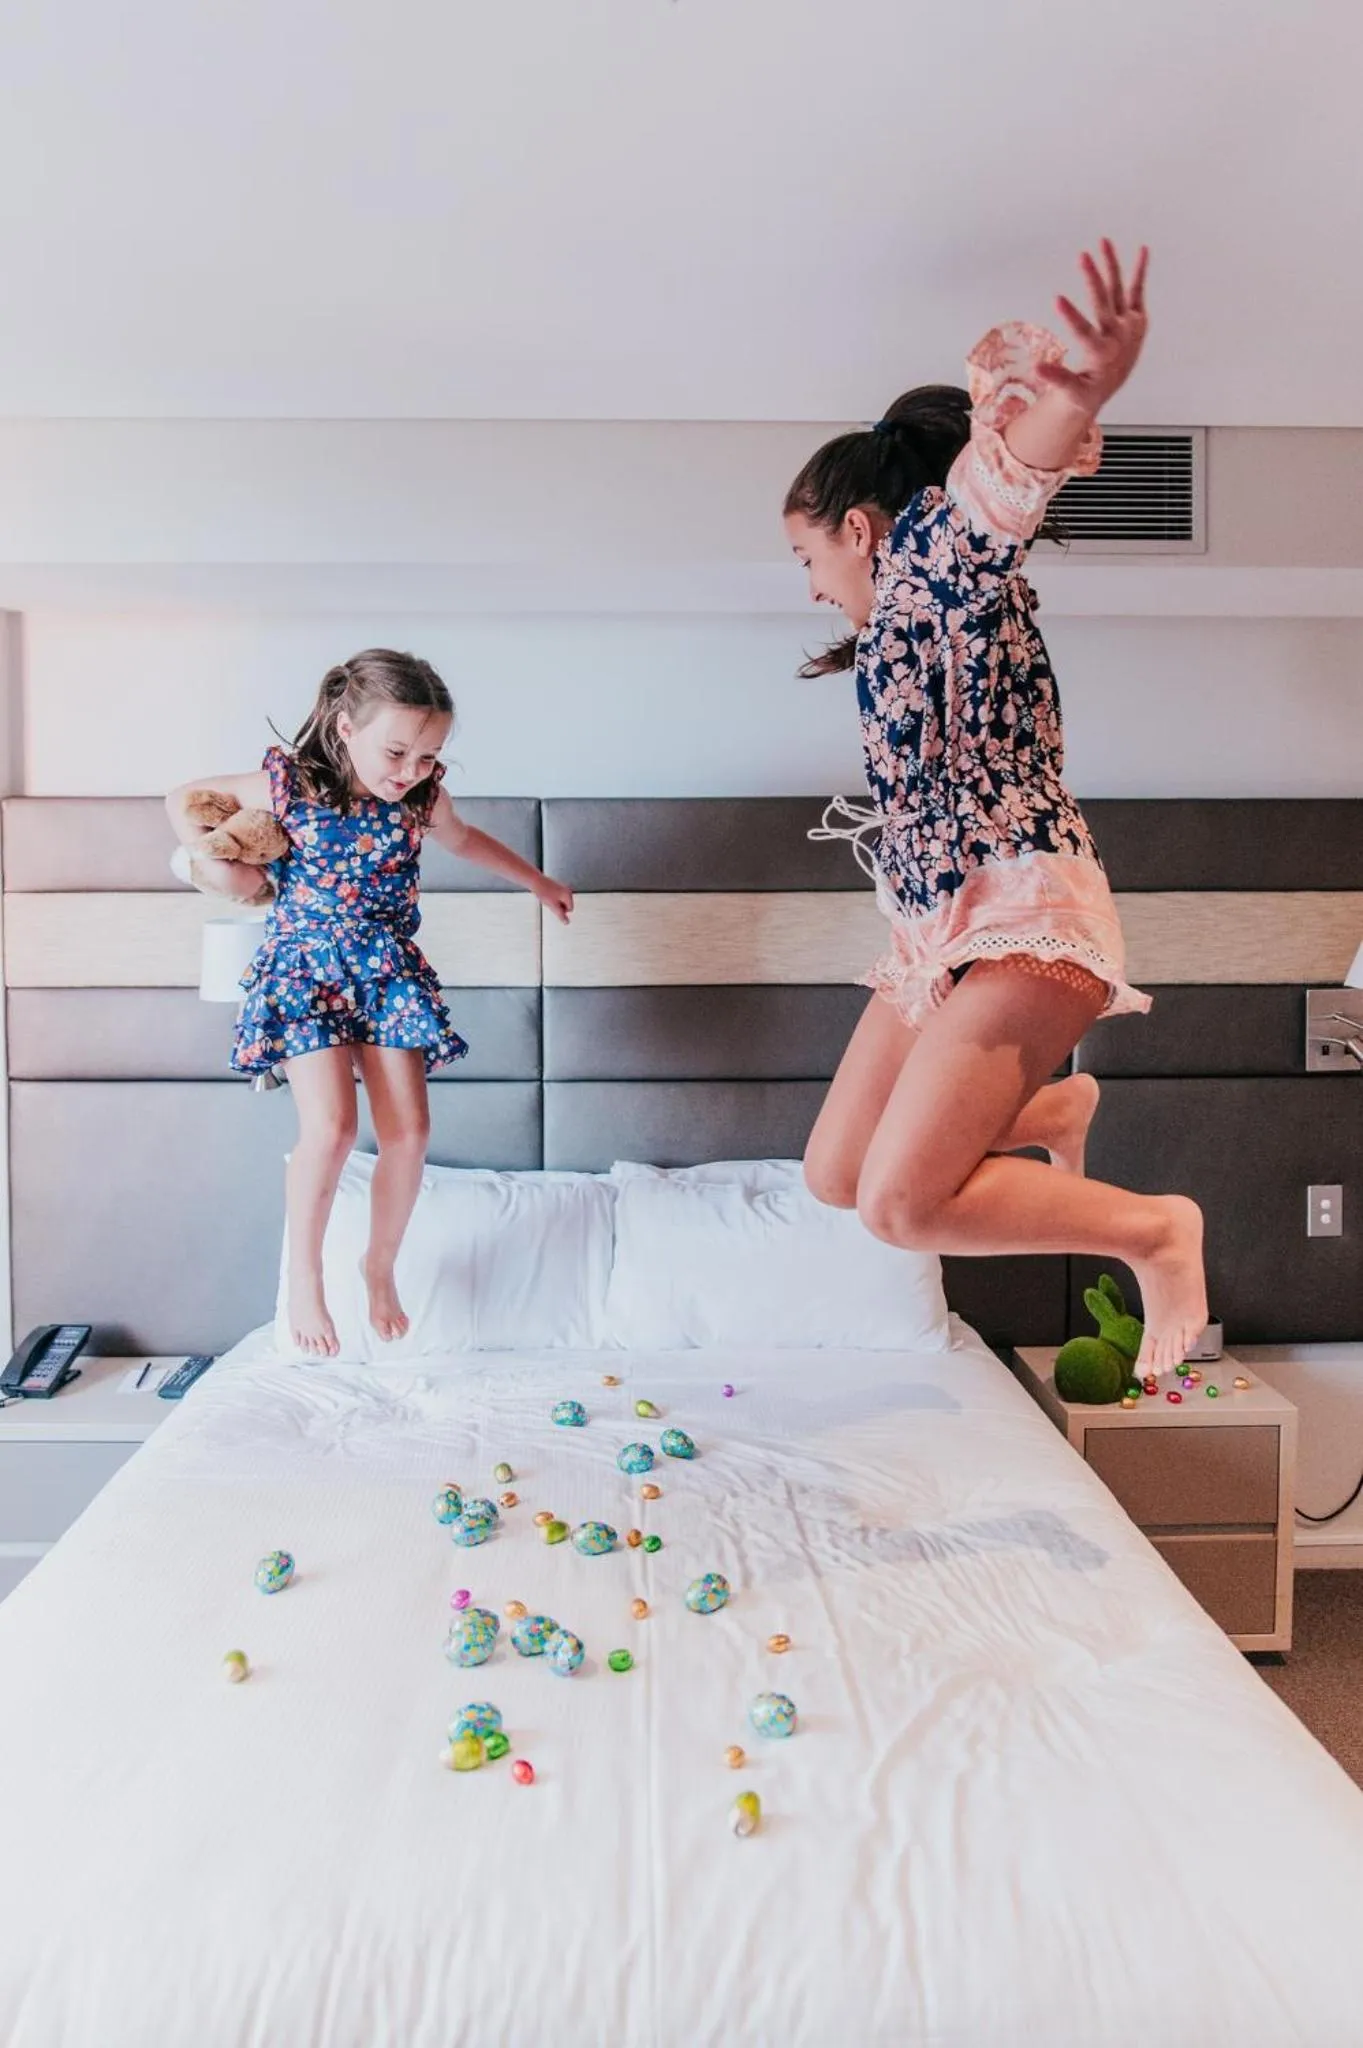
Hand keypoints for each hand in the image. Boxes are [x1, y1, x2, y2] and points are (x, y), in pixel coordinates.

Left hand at [535, 875, 573, 923]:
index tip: (554, 906)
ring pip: (561, 902)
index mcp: (568, 895)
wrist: (535, 881)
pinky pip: (557, 897)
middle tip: (550, 902)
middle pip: (566, 905)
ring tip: (547, 898)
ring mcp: (562, 888)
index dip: (562, 911)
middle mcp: (567, 891)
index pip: (570, 909)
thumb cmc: (544, 892)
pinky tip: (546, 896)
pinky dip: (552, 899)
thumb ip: (561, 915)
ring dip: (555, 903)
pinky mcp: (557, 888)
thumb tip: (567, 922)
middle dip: (559, 906)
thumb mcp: (553, 906)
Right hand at [1039, 240, 1148, 414]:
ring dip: (1111, 265)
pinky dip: (1140, 271)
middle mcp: (1118, 336)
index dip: (1071, 316)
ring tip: (1103, 242)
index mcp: (1102, 354)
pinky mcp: (1136, 318)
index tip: (1057, 298)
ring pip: (1119, 290)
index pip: (1084, 332)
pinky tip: (1142, 249)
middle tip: (1082, 256)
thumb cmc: (1086, 389)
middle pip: (1103, 302)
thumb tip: (1036, 368)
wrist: (1110, 385)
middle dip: (1092, 278)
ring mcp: (1129, 325)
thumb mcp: (1071, 391)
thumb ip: (1056, 378)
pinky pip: (1137, 291)